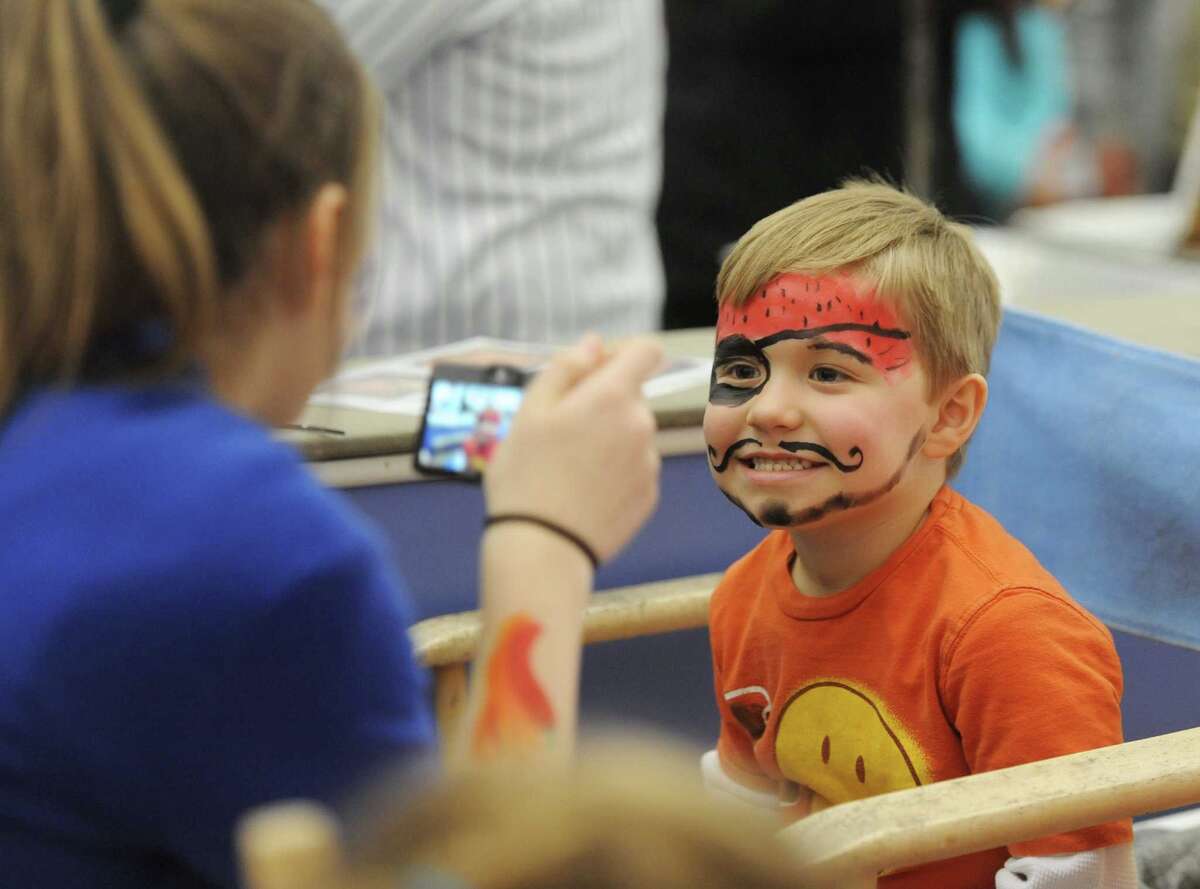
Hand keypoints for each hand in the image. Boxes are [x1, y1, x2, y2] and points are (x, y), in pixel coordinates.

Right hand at [485, 334, 662, 562]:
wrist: (542, 549)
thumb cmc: (526, 477)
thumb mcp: (530, 411)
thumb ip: (566, 368)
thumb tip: (594, 344)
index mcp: (613, 396)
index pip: (646, 351)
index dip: (621, 353)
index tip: (594, 371)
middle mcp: (641, 425)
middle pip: (632, 396)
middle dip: (602, 402)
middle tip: (559, 432)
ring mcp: (649, 462)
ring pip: (631, 433)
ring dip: (607, 438)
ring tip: (567, 468)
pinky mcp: (649, 495)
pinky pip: (633, 468)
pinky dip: (613, 471)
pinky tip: (582, 490)